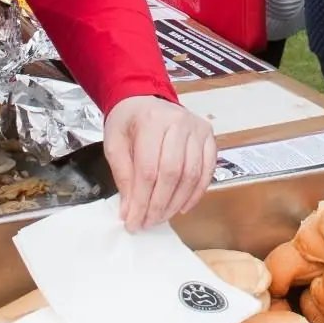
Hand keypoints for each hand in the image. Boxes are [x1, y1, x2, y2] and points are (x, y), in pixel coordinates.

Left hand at [103, 96, 216, 230]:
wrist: (143, 99)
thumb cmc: (128, 122)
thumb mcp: (114, 144)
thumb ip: (122, 176)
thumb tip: (130, 211)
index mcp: (151, 121)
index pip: (148, 169)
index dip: (141, 200)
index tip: (133, 222)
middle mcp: (179, 122)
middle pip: (172, 173)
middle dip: (159, 205)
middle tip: (147, 223)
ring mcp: (198, 129)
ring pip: (191, 175)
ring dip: (176, 202)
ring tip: (161, 218)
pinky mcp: (209, 137)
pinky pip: (207, 171)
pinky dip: (196, 193)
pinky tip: (181, 207)